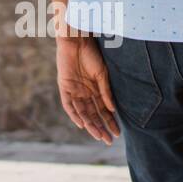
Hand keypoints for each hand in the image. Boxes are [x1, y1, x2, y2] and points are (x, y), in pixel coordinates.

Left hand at [56, 27, 118, 144]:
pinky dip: (74, 114)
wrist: (78, 40)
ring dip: (90, 124)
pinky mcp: (64, 86)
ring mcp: (74, 91)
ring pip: (82, 112)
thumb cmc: (93, 54)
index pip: (104, 111)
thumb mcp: (103, 75)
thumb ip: (106, 92)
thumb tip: (113, 110)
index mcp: (96, 90)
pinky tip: (81, 124)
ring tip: (97, 135)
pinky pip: (68, 105)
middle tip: (108, 141)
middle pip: (93, 115)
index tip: (118, 133)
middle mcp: (85, 93)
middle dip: (101, 128)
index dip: (110, 122)